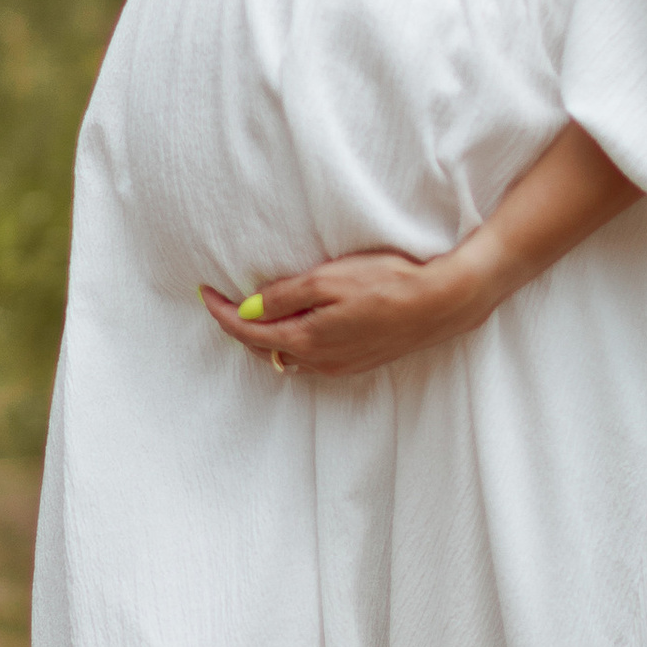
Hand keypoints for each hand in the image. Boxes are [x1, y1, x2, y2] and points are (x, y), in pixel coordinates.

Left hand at [200, 249, 480, 379]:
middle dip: (239, 326)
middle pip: (262, 348)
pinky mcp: (357, 363)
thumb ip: (283, 296)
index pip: (246, 331)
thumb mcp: (327, 280)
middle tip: (224, 299)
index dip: (221, 313)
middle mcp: (318, 362)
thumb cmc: (387, 284)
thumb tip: (248, 309)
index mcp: (305, 341)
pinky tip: (300, 323)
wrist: (441, 304)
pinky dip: (293, 342)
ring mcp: (339, 366)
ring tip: (256, 310)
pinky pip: (310, 358)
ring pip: (286, 356)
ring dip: (266, 336)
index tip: (205, 292)